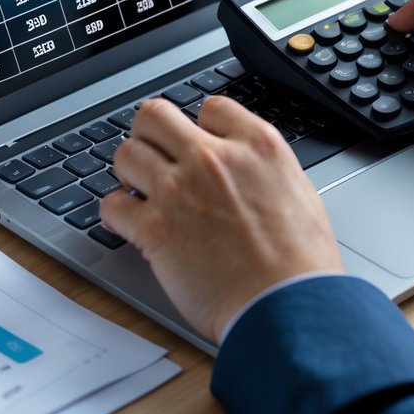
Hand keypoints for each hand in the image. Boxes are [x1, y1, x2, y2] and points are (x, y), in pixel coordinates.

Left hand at [100, 96, 342, 342]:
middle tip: (153, 152)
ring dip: (130, 170)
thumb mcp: (298, 191)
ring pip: (126, 153)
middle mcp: (213, 158)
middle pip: (155, 115)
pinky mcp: (154, 229)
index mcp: (256, 145)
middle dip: (149, 132)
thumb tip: (243, 168)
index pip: (211, 108)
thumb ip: (262, 169)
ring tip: (138, 188)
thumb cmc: (301, 263)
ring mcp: (179, 190)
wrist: (288, 306)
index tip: (196, 141)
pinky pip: (112, 205)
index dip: (200, 125)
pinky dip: (115, 213)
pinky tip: (128, 222)